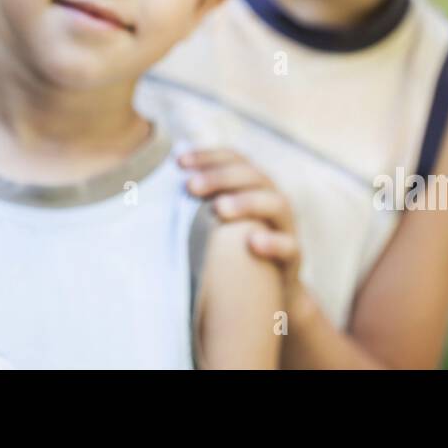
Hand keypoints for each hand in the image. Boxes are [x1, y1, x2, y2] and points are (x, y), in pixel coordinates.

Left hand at [179, 147, 302, 290]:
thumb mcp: (215, 221)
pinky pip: (290, 246)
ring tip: (219, 208)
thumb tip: (153, 182)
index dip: (207, 157)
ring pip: (276, 204)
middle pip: (252, 176)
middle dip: (221, 177)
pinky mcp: (294, 257)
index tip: (178, 162)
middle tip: (191, 186)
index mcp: (253, 184)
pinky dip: (273, 243)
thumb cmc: (232, 248)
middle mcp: (273, 198)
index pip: (233, 159)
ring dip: (247, 203)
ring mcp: (286, 226)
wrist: (270, 291)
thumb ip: (196, 201)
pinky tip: (252, 242)